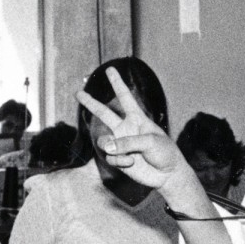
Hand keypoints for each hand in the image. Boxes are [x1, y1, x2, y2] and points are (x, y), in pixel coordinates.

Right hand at [76, 68, 193, 199]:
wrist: (167, 174)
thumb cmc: (164, 152)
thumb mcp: (149, 141)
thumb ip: (127, 142)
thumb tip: (106, 146)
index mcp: (137, 118)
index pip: (125, 97)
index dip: (118, 83)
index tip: (110, 69)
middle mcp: (126, 129)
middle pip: (104, 113)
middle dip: (91, 103)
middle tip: (77, 92)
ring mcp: (120, 144)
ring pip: (103, 140)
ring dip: (112, 147)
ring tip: (127, 155)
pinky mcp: (118, 159)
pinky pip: (110, 157)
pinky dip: (120, 161)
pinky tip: (131, 163)